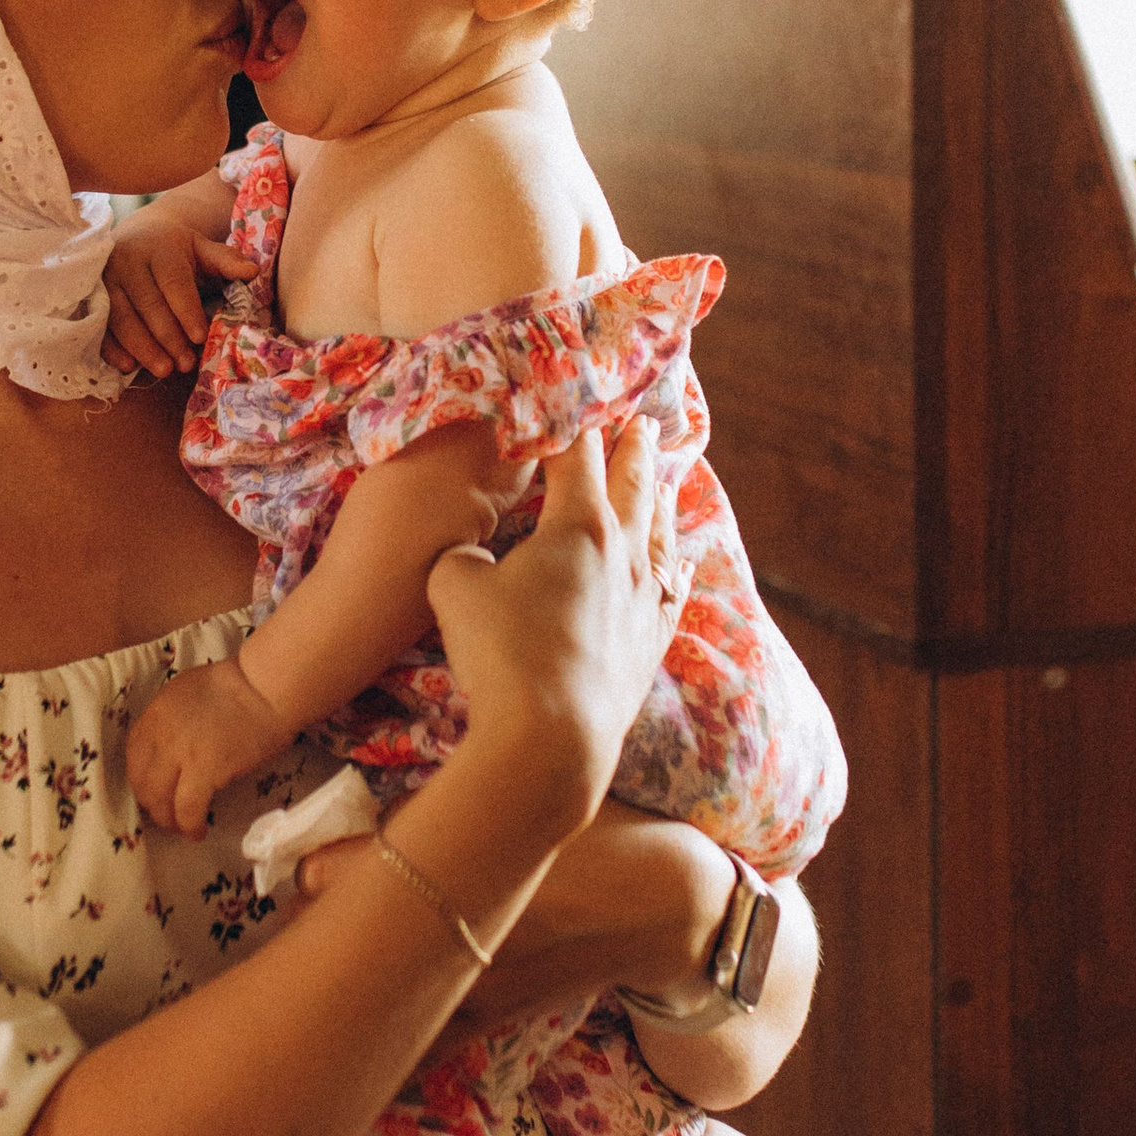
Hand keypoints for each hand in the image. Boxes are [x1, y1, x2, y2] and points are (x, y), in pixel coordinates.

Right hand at [104, 208, 256, 377]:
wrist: (138, 234)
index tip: (200, 336)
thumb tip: (251, 272)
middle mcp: (128, 260)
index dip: (186, 311)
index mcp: (160, 248)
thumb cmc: (176, 250)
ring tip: (164, 370)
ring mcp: (106, 279)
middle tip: (186, 364)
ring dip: (142, 347)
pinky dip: (111, 347)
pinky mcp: (91, 295)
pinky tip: (128, 366)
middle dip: (167, 337)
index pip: (173, 282)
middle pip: (147, 304)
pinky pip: (99, 325)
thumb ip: (226, 261)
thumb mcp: (202, 249)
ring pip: (121, 317)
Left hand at [125, 651, 286, 835]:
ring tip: (182, 827)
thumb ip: (171, 719)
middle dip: (152, 804)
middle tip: (167, 814)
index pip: (133, 755)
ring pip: (159, 801)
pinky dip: (189, 826)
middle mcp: (161, 734)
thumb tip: (170, 749)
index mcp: (156, 713)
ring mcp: (181, 754)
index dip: (141, 778)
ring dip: (168, 820)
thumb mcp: (187, 692)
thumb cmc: (238, 685)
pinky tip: (198, 831)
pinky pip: (187, 809)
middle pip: (141, 782)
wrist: (266, 687)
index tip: (154, 789)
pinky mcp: (205, 771)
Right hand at [424, 422, 667, 830]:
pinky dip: (676, 569)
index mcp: (577, 525)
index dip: (572, 420)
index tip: (572, 395)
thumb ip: (462, 557)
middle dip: (633, 447)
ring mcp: (642, 600)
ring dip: (660, 498)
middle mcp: (621, 553)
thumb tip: (475, 561)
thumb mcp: (453, 587)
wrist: (551, 740)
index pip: (576, 454)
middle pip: (632, 484)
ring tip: (667, 473)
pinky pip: (671, 592)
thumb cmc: (500, 654)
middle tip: (643, 418)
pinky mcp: (649, 644)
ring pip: (658, 533)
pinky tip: (682, 562)